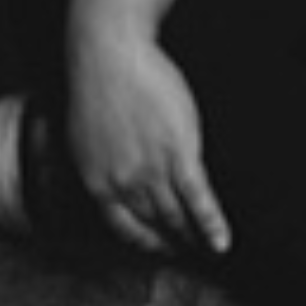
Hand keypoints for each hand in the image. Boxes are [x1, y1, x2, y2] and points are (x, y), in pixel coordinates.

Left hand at [68, 39, 229, 257]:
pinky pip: (198, 199)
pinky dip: (212, 224)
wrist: (109, 55)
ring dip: (193, 236)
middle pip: (154, 221)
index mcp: (96, 180)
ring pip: (176, 215)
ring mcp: (152, 170)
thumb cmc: (96, 86)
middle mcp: (123, 183)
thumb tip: (113, 182)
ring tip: (206, 249)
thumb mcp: (84, 136)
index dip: (144, 241)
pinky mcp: (180, 154)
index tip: (159, 248)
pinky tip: (222, 241)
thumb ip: (100, 165)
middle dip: (172, 240)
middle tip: (188, 250)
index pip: (123, 226)